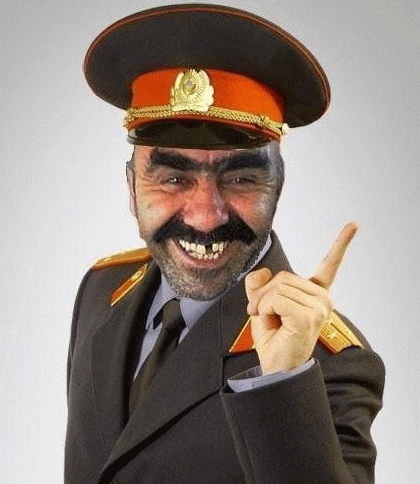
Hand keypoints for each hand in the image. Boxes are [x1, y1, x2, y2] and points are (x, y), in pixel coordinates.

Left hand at [245, 222, 358, 374]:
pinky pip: (276, 299)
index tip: (353, 225)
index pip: (329, 266)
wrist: (276, 368)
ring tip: (266, 319)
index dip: (341, 244)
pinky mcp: (308, 316)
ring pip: (277, 287)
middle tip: (260, 312)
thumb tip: (261, 272)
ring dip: (262, 303)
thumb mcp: (263, 306)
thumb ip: (259, 286)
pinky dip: (265, 308)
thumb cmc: (274, 339)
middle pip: (283, 276)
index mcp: (315, 295)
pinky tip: (271, 321)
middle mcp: (322, 299)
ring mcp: (318, 308)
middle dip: (263, 293)